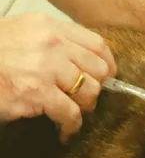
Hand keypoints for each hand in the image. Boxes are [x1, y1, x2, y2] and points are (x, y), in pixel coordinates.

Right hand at [0, 13, 116, 140]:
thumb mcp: (23, 35)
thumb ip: (53, 44)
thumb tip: (82, 64)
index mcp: (49, 27)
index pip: (96, 44)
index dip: (107, 65)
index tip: (106, 78)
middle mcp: (51, 43)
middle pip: (98, 70)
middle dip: (94, 89)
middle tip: (82, 100)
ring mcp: (45, 67)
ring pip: (89, 92)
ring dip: (83, 108)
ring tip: (70, 113)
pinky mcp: (38, 91)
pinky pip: (71, 114)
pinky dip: (71, 127)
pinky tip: (63, 131)